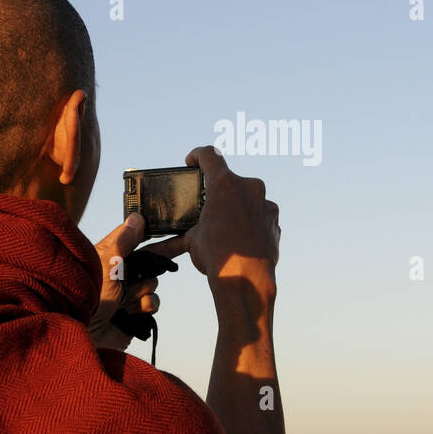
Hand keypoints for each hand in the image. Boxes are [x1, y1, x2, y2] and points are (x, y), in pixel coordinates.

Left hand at [88, 213, 161, 350]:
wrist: (83, 334)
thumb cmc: (87, 296)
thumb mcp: (106, 263)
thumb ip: (123, 241)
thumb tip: (138, 217)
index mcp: (110, 255)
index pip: (134, 237)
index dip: (152, 232)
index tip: (173, 227)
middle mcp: (119, 272)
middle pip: (149, 260)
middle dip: (155, 262)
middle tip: (178, 247)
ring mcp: (127, 292)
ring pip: (152, 283)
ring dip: (142, 291)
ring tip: (124, 300)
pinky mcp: (134, 312)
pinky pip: (152, 302)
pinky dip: (145, 306)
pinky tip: (131, 311)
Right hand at [146, 146, 279, 287]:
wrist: (247, 278)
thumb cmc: (217, 256)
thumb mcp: (191, 241)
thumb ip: (179, 234)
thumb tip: (158, 247)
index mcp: (224, 185)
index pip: (209, 155)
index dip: (197, 155)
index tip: (192, 161)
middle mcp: (249, 187)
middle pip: (230, 180)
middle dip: (219, 192)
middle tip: (208, 207)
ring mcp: (265, 203)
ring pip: (247, 198)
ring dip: (236, 207)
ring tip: (225, 228)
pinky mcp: (275, 219)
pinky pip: (259, 214)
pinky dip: (250, 222)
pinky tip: (241, 239)